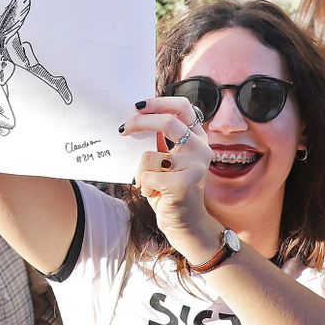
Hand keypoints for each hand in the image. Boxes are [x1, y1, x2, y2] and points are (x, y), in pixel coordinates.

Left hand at [120, 97, 219, 254]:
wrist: (184, 223)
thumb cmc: (170, 188)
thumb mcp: (167, 159)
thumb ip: (160, 139)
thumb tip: (136, 115)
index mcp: (198, 138)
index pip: (183, 107)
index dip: (159, 102)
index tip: (137, 105)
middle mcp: (201, 148)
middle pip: (167, 122)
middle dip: (139, 123)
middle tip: (123, 129)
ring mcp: (196, 166)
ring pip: (150, 155)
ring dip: (141, 171)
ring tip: (151, 183)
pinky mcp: (184, 184)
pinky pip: (147, 176)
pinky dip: (144, 186)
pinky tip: (155, 194)